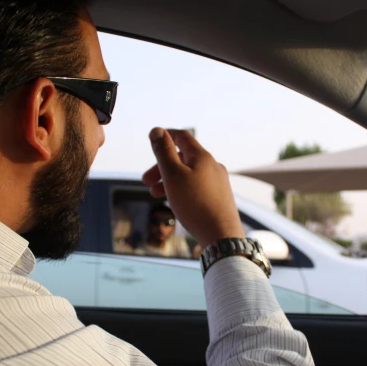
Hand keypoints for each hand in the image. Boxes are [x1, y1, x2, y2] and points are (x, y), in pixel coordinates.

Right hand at [142, 128, 244, 248]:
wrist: (221, 235)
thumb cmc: (195, 204)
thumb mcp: (173, 175)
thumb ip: (164, 152)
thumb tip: (157, 130)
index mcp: (202, 157)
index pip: (182, 136)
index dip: (166, 135)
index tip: (153, 140)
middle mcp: (213, 166)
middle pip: (183, 158)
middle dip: (162, 166)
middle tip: (145, 181)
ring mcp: (218, 182)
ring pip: (189, 174)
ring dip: (170, 180)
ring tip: (154, 194)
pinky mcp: (219, 197)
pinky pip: (197, 187)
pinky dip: (182, 189)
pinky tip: (175, 202)